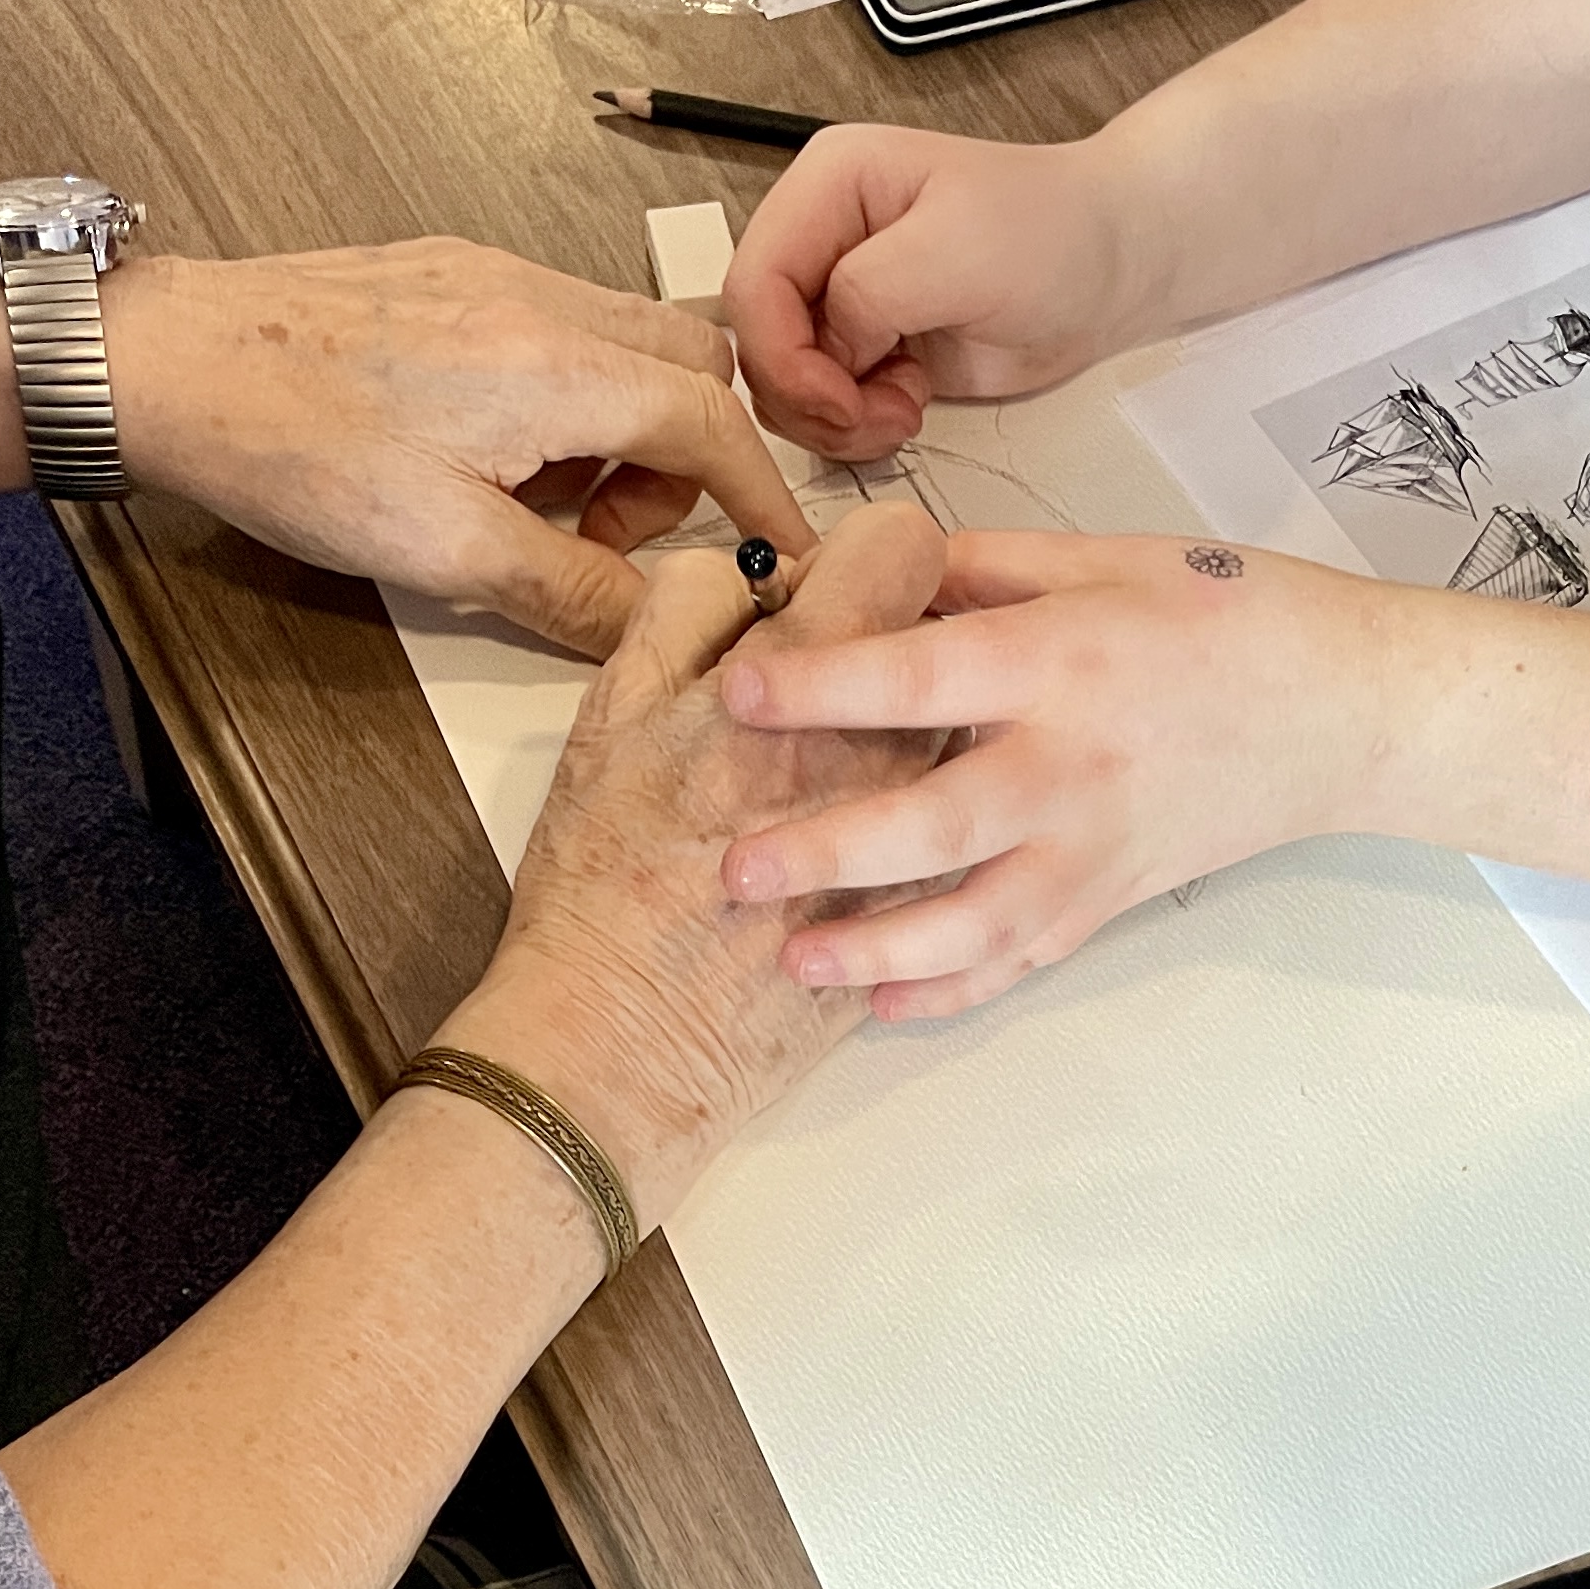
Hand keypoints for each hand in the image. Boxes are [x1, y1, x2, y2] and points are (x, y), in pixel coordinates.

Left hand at [107, 239, 817, 657]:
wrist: (162, 363)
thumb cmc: (287, 447)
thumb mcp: (443, 553)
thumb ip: (571, 591)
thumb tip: (654, 622)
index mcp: (559, 365)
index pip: (717, 424)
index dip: (762, 496)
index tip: (779, 551)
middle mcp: (541, 300)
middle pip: (695, 363)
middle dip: (692, 457)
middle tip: (618, 535)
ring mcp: (493, 277)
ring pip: (630, 341)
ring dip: (627, 429)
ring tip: (545, 504)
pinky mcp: (448, 277)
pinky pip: (561, 329)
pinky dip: (569, 397)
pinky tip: (494, 455)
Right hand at [440, 504, 954, 1223]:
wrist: (624, 1042)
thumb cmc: (606, 879)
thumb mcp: (616, 708)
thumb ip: (691, 610)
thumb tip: (751, 570)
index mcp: (816, 680)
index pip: (906, 546)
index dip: (868, 549)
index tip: (836, 579)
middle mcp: (900, 748)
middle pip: (961, 638)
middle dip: (912, 634)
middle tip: (852, 668)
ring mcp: (938, 837)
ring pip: (982, 737)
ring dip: (935, 728)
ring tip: (861, 758)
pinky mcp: (946, 918)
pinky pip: (983, 842)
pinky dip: (950, 820)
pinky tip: (887, 837)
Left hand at [714, 530, 1376, 1018]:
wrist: (1345, 710)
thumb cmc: (1225, 617)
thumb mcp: (1104, 558)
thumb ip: (983, 568)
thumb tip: (868, 571)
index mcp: (1060, 661)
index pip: (920, 677)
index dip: (822, 688)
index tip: (736, 696)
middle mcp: (1072, 766)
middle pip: (937, 823)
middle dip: (830, 850)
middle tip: (733, 869)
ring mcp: (1096, 848)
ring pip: (979, 919)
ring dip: (881, 946)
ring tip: (795, 959)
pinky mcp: (1113, 899)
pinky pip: (1025, 958)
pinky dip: (953, 991)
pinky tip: (878, 1003)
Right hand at [724, 128, 1157, 459]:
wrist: (1115, 266)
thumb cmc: (1054, 233)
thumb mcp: (954, 250)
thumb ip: (867, 292)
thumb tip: (826, 348)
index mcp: (828, 185)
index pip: (752, 282)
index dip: (779, 355)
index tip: (836, 401)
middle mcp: (824, 237)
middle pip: (758, 339)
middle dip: (808, 395)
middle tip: (873, 416)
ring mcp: (845, 296)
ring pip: (785, 381)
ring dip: (833, 418)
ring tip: (901, 410)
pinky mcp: (871, 346)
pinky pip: (825, 403)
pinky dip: (855, 424)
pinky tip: (908, 407)